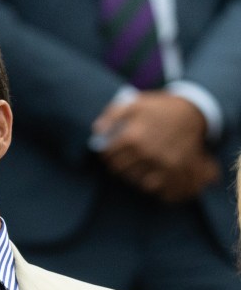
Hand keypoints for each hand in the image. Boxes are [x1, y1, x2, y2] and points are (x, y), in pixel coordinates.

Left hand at [92, 92, 219, 198]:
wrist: (193, 111)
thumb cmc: (159, 108)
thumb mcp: (135, 103)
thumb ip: (112, 114)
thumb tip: (97, 130)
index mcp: (132, 137)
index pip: (108, 156)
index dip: (107, 153)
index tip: (112, 151)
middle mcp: (144, 152)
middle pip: (118, 170)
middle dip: (118, 164)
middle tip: (124, 158)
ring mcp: (158, 163)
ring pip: (133, 179)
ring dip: (132, 173)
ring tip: (137, 164)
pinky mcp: (172, 171)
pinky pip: (152, 186)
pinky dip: (148, 182)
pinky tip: (149, 173)